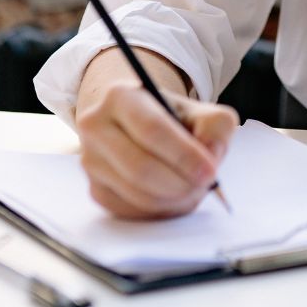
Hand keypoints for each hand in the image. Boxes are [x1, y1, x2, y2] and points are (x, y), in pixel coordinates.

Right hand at [76, 77, 238, 219]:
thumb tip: (210, 157)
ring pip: (135, 193)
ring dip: (172, 199)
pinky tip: (174, 197)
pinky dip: (159, 211)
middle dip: (179, 183)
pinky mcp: (94, 188)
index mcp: (121, 96)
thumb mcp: (200, 110)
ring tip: (193, 189)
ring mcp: (91, 160)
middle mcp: (96, 126)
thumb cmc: (173, 118)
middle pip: (139, 166)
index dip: (183, 155)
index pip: (151, 129)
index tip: (210, 172)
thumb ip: (215, 127)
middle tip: (205, 186)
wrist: (139, 124)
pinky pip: (130, 210)